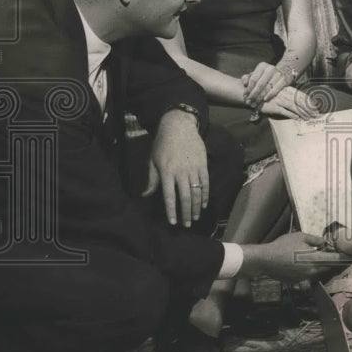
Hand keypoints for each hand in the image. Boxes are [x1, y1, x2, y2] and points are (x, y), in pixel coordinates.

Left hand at [143, 109, 208, 226]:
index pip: (170, 196)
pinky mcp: (203, 164)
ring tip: (196, 217)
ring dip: (196, 207)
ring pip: (197, 192)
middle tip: (187, 225)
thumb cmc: (162, 143)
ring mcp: (194, 168)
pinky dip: (206, 195)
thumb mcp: (153, 160)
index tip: (173, 222)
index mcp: (167, 172)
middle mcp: (181, 172)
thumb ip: (152, 179)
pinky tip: (204, 204)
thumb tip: (145, 195)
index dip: (172, 211)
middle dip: (186, 213)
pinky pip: (206, 183)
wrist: (179, 126)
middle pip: (185, 197)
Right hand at [240, 232, 344, 282]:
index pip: (334, 259)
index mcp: (315, 259)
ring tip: (324, 260)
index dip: (344, 257)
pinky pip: (310, 278)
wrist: (266, 259)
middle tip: (339, 257)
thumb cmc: (283, 245)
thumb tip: (324, 243)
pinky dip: (313, 272)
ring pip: (320, 274)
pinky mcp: (298, 282)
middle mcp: (312, 271)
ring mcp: (305, 278)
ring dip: (323, 268)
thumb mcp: (301, 236)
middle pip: (329, 268)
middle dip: (334, 263)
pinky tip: (309, 266)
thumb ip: (315, 240)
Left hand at [242, 61, 293, 106]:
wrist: (284, 71)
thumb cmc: (266, 75)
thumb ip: (248, 77)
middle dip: (253, 95)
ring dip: (260, 97)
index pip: (253, 79)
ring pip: (267, 88)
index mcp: (262, 66)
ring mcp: (278, 74)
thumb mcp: (257, 73)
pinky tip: (264, 100)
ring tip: (255, 103)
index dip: (248, 89)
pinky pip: (275, 89)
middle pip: (260, 84)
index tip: (244, 96)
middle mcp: (270, 69)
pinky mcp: (284, 80)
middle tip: (249, 102)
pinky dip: (269, 95)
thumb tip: (244, 84)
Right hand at [258, 86, 316, 119]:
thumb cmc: (269, 93)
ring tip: (309, 118)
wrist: (254, 93)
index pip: (301, 95)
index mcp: (288, 89)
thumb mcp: (281, 92)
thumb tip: (300, 102)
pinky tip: (297, 118)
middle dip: (309, 108)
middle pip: (300, 101)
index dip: (309, 102)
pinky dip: (291, 114)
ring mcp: (279, 100)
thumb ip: (290, 96)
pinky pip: (284, 111)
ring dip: (303, 113)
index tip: (316, 107)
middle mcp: (285, 93)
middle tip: (316, 115)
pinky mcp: (274, 106)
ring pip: (294, 106)